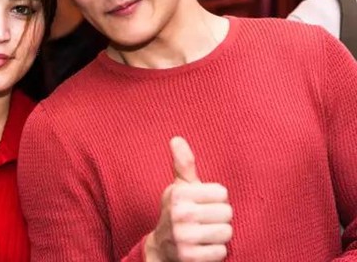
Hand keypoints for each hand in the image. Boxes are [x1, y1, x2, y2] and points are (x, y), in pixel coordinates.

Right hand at [145, 137, 232, 261]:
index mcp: (179, 193)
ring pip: (227, 233)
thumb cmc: (177, 211)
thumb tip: (176, 138)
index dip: (216, 200)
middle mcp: (180, 213)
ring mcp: (183, 237)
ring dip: (218, 236)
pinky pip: (221, 252)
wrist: (161, 247)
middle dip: (219, 218)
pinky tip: (202, 248)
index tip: (202, 204)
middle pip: (227, 213)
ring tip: (204, 234)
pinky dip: (215, 252)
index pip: (222, 193)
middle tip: (204, 221)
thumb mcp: (179, 187)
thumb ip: (183, 164)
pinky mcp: (190, 257)